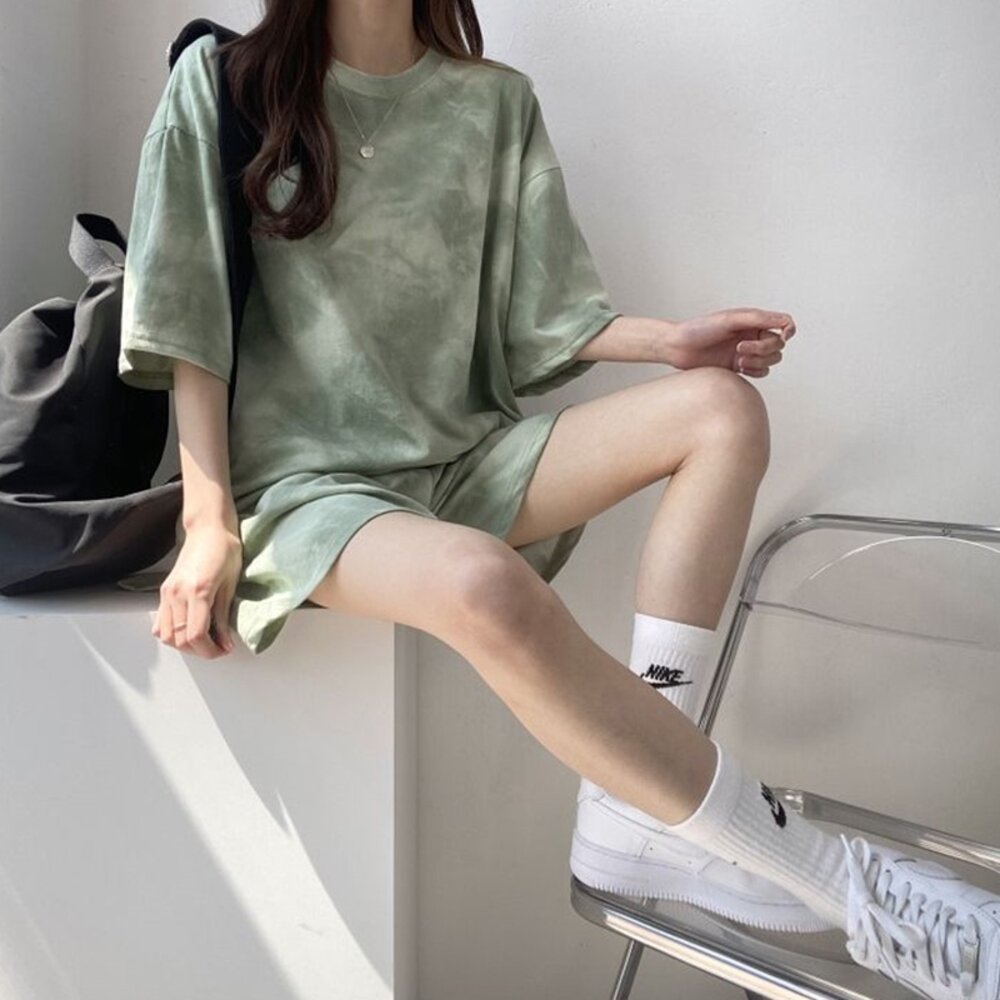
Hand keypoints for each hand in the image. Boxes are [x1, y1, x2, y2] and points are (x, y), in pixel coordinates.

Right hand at [152, 523, 242, 658]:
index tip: (224, 650)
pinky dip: (172, 634)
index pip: (196, 635)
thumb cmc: (224, 550)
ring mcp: (167, 593)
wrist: (208, 530)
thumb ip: (224, 617)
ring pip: (166, 636)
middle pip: (180, 639)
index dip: (210, 650)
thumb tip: (225, 643)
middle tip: (218, 648)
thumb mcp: (230, 585)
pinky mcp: (164, 591)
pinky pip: (160, 623)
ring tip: (205, 640)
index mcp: (198, 591)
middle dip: (200, 651)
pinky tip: (188, 630)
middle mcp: (177, 594)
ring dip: (184, 645)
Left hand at [665, 307, 796, 376]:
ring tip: (737, 360)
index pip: (784, 324)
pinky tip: (738, 368)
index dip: (788, 331)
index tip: (782, 336)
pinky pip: (760, 372)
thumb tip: (785, 321)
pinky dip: (754, 371)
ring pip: (771, 360)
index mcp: (753, 320)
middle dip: (762, 350)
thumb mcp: (730, 320)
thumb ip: (758, 319)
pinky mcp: (739, 366)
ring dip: (757, 362)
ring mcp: (747, 351)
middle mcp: (752, 335)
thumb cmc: (699, 329)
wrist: (678, 348)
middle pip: (778, 346)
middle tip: (739, 349)